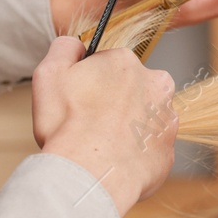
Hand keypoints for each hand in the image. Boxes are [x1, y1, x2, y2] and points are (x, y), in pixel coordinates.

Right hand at [33, 36, 176, 215]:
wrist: (90, 173)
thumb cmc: (68, 125)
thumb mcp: (49, 73)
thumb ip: (64, 48)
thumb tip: (75, 44)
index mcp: (127, 63)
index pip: (110, 66)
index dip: (91, 83)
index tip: (80, 99)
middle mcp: (156, 86)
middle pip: (132, 90)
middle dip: (114, 103)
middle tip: (90, 123)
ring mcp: (167, 120)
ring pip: (143, 120)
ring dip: (126, 129)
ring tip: (100, 145)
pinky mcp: (168, 152)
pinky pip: (148, 150)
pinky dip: (133, 155)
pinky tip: (114, 161)